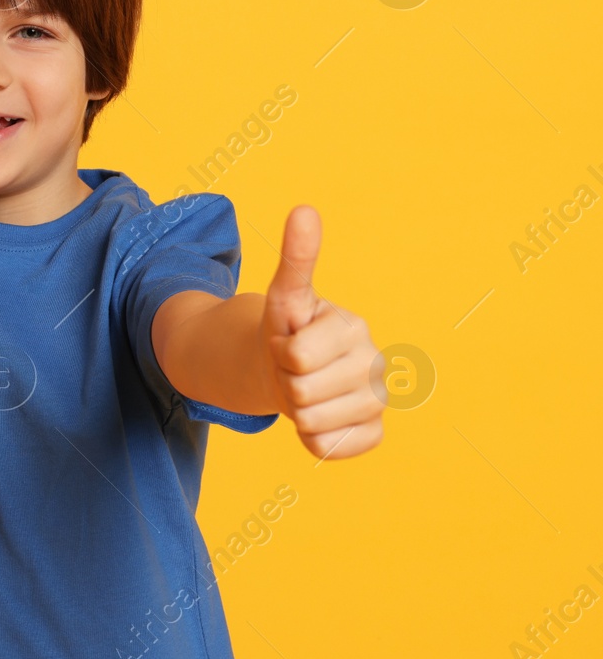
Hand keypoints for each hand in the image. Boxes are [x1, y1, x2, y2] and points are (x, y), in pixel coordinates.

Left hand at [260, 206, 384, 459]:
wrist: (290, 370)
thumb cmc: (289, 328)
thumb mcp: (286, 293)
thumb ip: (297, 257)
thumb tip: (304, 209)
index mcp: (355, 328)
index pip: (295, 356)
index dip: (280, 351)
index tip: (290, 341)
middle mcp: (376, 365)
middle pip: (301, 393)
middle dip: (285, 382)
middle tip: (294, 369)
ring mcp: (377, 402)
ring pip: (311, 423)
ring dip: (296, 410)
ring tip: (305, 388)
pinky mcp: (373, 433)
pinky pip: (328, 448)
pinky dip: (312, 438)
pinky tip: (319, 415)